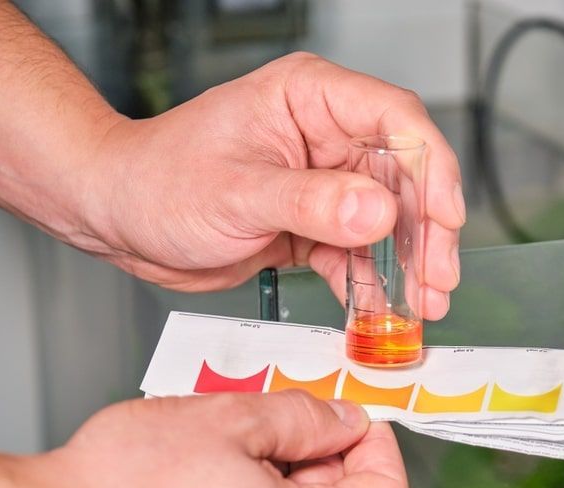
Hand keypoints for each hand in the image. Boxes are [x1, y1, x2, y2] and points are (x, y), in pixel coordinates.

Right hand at [0, 392, 408, 487]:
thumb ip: (307, 417)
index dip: (378, 447)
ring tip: (235, 441)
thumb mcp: (233, 417)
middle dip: (323, 455)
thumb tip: (345, 420)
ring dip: (285, 477)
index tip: (351, 416)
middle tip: (283, 413)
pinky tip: (214, 476)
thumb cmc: (124, 483)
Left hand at [83, 52, 464, 317]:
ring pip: (389, 222)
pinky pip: (358, 253)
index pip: (396, 119)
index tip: (444, 218)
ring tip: (422, 306)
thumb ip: (311, 203)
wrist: (119, 218)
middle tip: (438, 280)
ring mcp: (324, 182)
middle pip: (405, 177)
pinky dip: (371, 284)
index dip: (431, 168)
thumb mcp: (237, 192)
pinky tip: (382, 311)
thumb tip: (378, 213)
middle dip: (427, 232)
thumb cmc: (158, 180)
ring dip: (407, 266)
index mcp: (311, 99)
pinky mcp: (315, 222)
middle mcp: (326, 136)